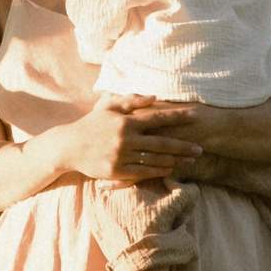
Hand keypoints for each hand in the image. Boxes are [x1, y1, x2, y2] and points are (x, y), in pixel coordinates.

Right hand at [64, 94, 204, 182]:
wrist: (70, 146)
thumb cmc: (92, 123)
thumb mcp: (108, 106)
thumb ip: (132, 100)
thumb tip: (155, 98)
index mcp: (126, 122)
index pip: (157, 119)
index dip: (177, 118)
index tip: (195, 117)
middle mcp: (126, 140)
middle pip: (162, 144)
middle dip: (183, 147)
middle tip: (200, 149)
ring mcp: (123, 157)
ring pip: (155, 160)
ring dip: (175, 160)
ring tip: (190, 160)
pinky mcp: (118, 171)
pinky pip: (144, 172)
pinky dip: (159, 170)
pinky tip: (170, 168)